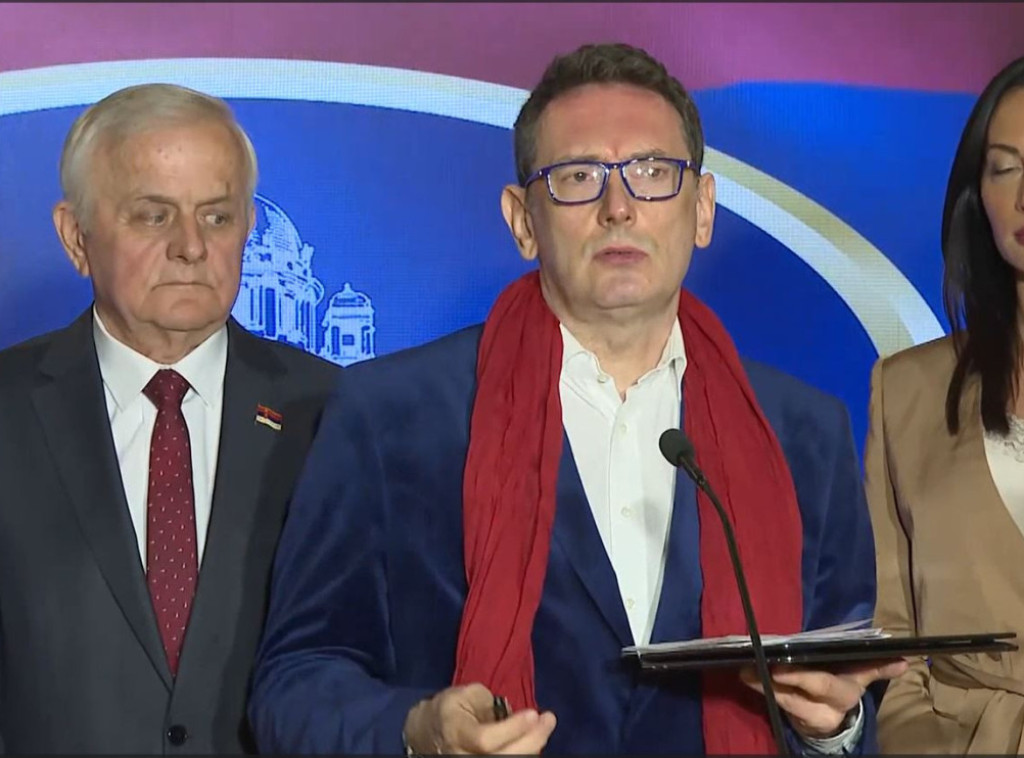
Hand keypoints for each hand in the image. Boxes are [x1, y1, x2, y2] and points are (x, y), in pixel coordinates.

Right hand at [402, 683, 556, 753]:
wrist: (427, 731)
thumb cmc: (449, 708)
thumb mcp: (464, 695)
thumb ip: (488, 705)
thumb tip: (514, 716)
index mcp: (455, 732)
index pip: (485, 740)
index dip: (512, 729)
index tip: (533, 713)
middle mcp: (461, 755)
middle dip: (531, 740)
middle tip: (549, 719)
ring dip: (533, 747)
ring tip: (546, 727)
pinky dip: (525, 753)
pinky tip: (535, 739)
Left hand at [740, 659, 907, 738]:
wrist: (832, 718)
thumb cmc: (842, 685)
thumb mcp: (859, 678)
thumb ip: (876, 667)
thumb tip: (904, 660)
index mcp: (842, 695)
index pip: (822, 686)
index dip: (801, 679)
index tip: (779, 669)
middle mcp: (823, 708)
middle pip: (796, 697)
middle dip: (776, 683)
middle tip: (756, 667)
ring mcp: (803, 715)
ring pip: (781, 701)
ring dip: (761, 686)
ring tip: (745, 669)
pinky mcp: (787, 715)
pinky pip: (771, 702)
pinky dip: (758, 688)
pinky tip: (745, 674)